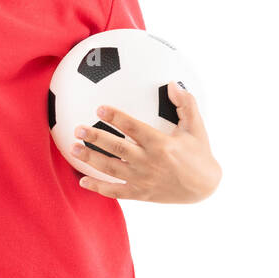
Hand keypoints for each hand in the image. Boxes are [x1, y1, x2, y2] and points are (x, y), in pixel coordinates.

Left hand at [73, 82, 221, 202]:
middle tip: (78, 128)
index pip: (133, 128)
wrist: (205, 188)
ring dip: (91, 158)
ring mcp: (143, 180)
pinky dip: (98, 187)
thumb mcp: (196, 128)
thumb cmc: (199, 154)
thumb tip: (172, 83)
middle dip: (96, 137)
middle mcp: (149, 162)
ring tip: (73, 148)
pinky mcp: (140, 194)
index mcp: (161, 144)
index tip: (100, 108)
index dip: (116, 117)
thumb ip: (186, 104)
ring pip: (111, 168)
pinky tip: (82, 181)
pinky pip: (116, 191)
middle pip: (117, 148)